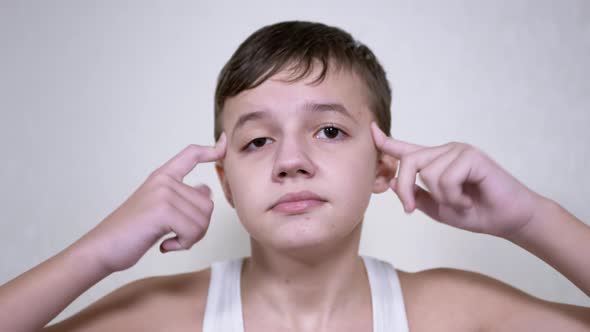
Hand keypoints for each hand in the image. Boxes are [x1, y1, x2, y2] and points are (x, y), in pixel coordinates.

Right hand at [79, 133, 226, 272]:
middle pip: (208, 204)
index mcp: (162, 177)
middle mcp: (164, 181)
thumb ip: (182, 197)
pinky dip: (183, 245)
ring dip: (190, 238)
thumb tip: (207, 190)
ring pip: (203, 220)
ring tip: (169, 239)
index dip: (211, 150)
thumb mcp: (159, 208)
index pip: (191, 155)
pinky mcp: (163, 210)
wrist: (102, 248)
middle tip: (175, 235)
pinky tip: (166, 246)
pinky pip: (194, 231)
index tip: (224, 142)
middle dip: (198, 227)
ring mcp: (163, 193)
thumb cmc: (131, 232)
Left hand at [370, 122, 544, 237]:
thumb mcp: (437, 208)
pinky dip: (454, 196)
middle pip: (409, 162)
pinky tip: (468, 200)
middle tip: (410, 209)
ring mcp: (458, 151)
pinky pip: (446, 177)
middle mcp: (445, 152)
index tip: (371, 130)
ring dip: (442, 197)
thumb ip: (416, 195)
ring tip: (460, 202)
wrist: (507, 219)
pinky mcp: (471, 156)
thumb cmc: (475, 212)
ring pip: (428, 173)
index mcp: (435, 162)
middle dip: (405, 188)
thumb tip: (392, 181)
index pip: (406, 149)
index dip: (386, 141)